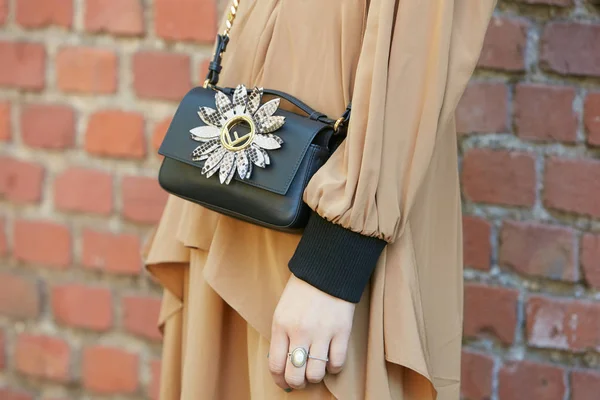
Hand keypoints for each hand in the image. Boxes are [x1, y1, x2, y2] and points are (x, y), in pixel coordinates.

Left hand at [268, 274, 355, 390]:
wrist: (327, 270)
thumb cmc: (303, 289)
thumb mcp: (283, 309)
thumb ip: (282, 334)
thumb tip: (284, 362)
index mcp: (281, 325)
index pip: (276, 364)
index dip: (279, 379)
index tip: (283, 382)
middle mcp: (299, 332)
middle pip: (295, 375)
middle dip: (296, 383)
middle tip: (300, 381)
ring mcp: (321, 333)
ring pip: (316, 373)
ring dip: (315, 377)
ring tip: (315, 370)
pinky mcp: (341, 332)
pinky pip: (337, 363)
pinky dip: (334, 368)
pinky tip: (331, 361)